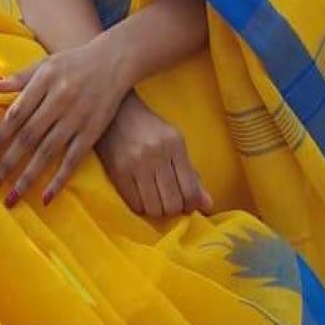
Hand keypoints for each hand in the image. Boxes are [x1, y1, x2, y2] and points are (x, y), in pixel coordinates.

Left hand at [0, 37, 130, 206]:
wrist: (115, 61)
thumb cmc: (74, 63)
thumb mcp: (45, 64)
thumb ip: (19, 78)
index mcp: (43, 83)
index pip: (15, 115)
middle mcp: (59, 101)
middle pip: (28, 137)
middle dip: (7, 162)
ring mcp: (76, 118)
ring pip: (47, 152)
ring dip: (28, 177)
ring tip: (11, 197)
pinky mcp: (92, 132)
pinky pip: (73, 159)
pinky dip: (60, 179)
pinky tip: (46, 197)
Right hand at [96, 92, 213, 217]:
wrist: (116, 113)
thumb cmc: (149, 129)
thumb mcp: (175, 143)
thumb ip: (191, 174)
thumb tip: (207, 205)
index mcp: (175, 145)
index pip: (190, 189)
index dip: (191, 205)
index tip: (187, 206)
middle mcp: (156, 154)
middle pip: (172, 202)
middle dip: (174, 210)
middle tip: (171, 205)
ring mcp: (135, 164)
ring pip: (154, 207)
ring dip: (157, 211)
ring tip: (156, 203)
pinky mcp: (117, 172)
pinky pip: (134, 203)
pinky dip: (141, 208)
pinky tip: (142, 200)